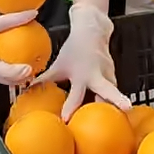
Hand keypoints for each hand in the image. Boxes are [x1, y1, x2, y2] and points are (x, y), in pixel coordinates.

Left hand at [35, 3, 130, 119]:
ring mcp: (109, 74)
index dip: (70, 107)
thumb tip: (28, 89)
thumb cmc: (74, 49)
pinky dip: (112, 101)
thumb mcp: (59, 65)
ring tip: (119, 121)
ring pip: (113, 92)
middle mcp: (98, 75)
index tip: (66, 120)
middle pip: (109, 90)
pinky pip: (113, 91)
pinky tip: (113, 112)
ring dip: (116, 105)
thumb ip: (46, 79)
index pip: (76, 94)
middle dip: (117, 99)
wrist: (92, 31)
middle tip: (126, 108)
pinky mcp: (114, 75)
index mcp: (82, 74)